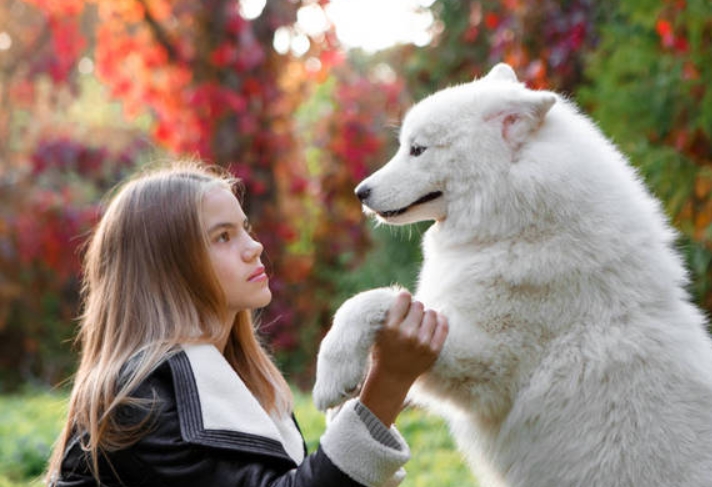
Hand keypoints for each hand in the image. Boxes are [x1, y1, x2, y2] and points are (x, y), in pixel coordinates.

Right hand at [359, 291, 448, 425]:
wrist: (391, 378)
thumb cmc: (383, 350)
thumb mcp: (379, 330)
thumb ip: (391, 313)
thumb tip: (406, 293)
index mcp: (391, 327)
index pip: (404, 297)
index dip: (404, 298)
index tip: (403, 303)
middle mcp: (407, 334)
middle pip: (419, 305)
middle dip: (414, 309)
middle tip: (411, 317)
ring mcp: (422, 343)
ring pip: (431, 313)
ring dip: (425, 315)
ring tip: (419, 323)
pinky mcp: (434, 350)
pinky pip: (443, 325)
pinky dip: (439, 320)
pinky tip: (433, 322)